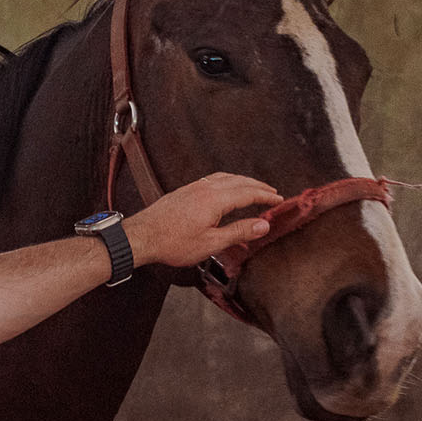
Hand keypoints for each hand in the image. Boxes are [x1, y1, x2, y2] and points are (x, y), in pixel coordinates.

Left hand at [122, 173, 283, 268]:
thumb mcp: (211, 243)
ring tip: (254, 187)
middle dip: (258, 186)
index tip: (279, 199)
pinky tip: (226, 187)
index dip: (266, 196)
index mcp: (215, 199)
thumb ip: (239, 232)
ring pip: (226, 177)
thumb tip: (263, 224)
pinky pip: (213, 179)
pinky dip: (228, 180)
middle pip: (239, 181)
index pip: (248, 193)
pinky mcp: (185, 190)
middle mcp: (205, 188)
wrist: (142, 236)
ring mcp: (194, 187)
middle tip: (272, 192)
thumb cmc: (172, 243)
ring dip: (243, 181)